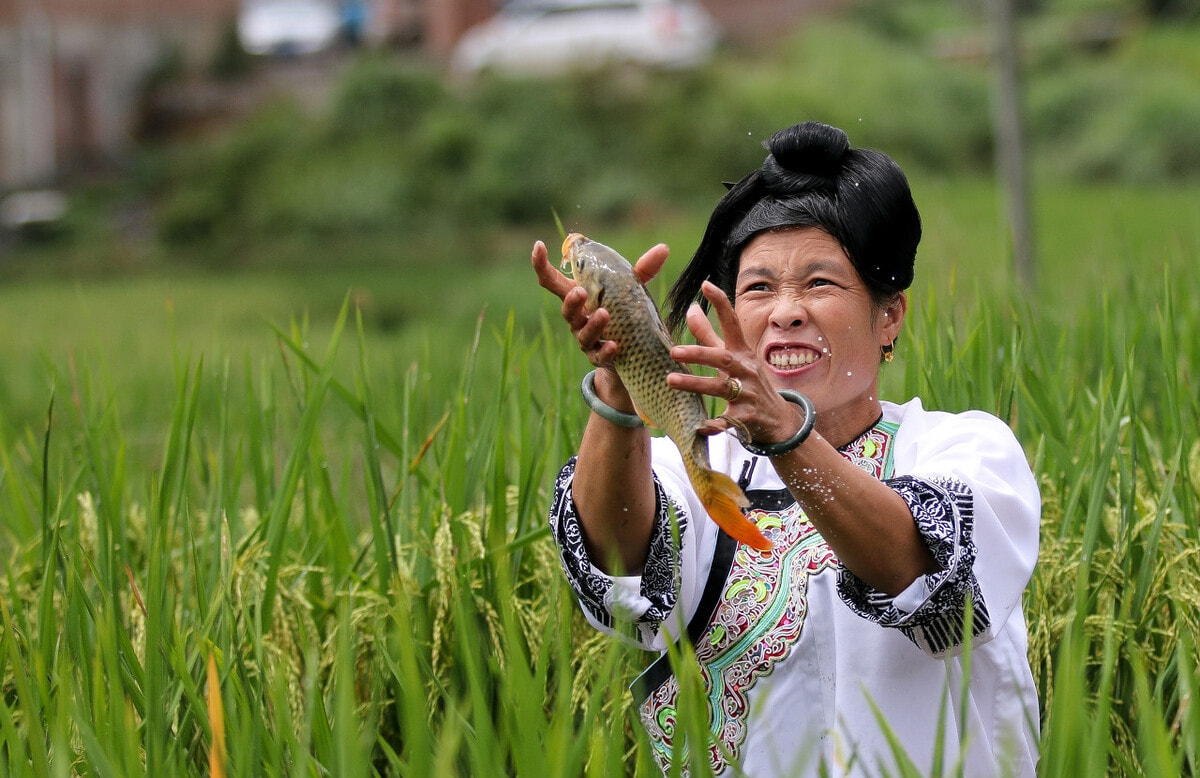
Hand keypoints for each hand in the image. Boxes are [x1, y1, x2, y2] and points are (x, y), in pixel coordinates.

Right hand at [530, 239, 669, 367]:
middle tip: (580, 292)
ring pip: (582, 333)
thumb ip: (642, 271)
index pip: (552, 280)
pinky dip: (605, 351)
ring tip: (604, 314)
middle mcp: (578, 318)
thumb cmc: (624, 314)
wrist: (631, 354)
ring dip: (592, 324)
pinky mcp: (599, 358)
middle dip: (571, 301)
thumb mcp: (631, 291)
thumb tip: (662, 249)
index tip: (539, 245)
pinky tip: (614, 346)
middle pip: (566, 309)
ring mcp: (586, 339)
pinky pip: (598, 356)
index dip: (541, 264)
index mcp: (579, 296)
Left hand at [668, 281, 800, 443]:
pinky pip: (728, 420)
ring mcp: (749, 394)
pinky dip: (714, 424)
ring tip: (671, 380)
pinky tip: (698, 427)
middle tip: (673, 351)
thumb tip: (690, 308)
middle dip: (699, 353)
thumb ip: (708, 334)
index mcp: (741, 352)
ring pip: (722, 387)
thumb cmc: (747, 382)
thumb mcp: (731, 357)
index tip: (706, 285)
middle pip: (723, 357)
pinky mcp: (747, 417)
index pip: (733, 322)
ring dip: (696, 384)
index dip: (721, 303)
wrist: (778, 420)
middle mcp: (747, 370)